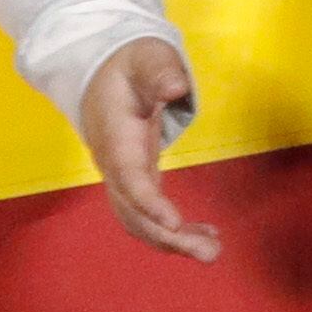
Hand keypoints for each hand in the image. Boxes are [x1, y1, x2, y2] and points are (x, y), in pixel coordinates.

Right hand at [78, 39, 217, 261]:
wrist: (100, 71)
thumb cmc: (129, 63)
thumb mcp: (146, 57)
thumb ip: (160, 72)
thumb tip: (175, 88)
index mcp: (116, 137)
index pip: (129, 177)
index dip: (148, 202)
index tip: (173, 222)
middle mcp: (113, 164)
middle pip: (132, 210)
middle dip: (167, 236)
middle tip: (210, 253)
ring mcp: (120, 175)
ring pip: (137, 219)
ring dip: (171, 241)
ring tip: (211, 251)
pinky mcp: (134, 178)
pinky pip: (146, 213)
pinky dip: (172, 229)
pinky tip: (205, 235)